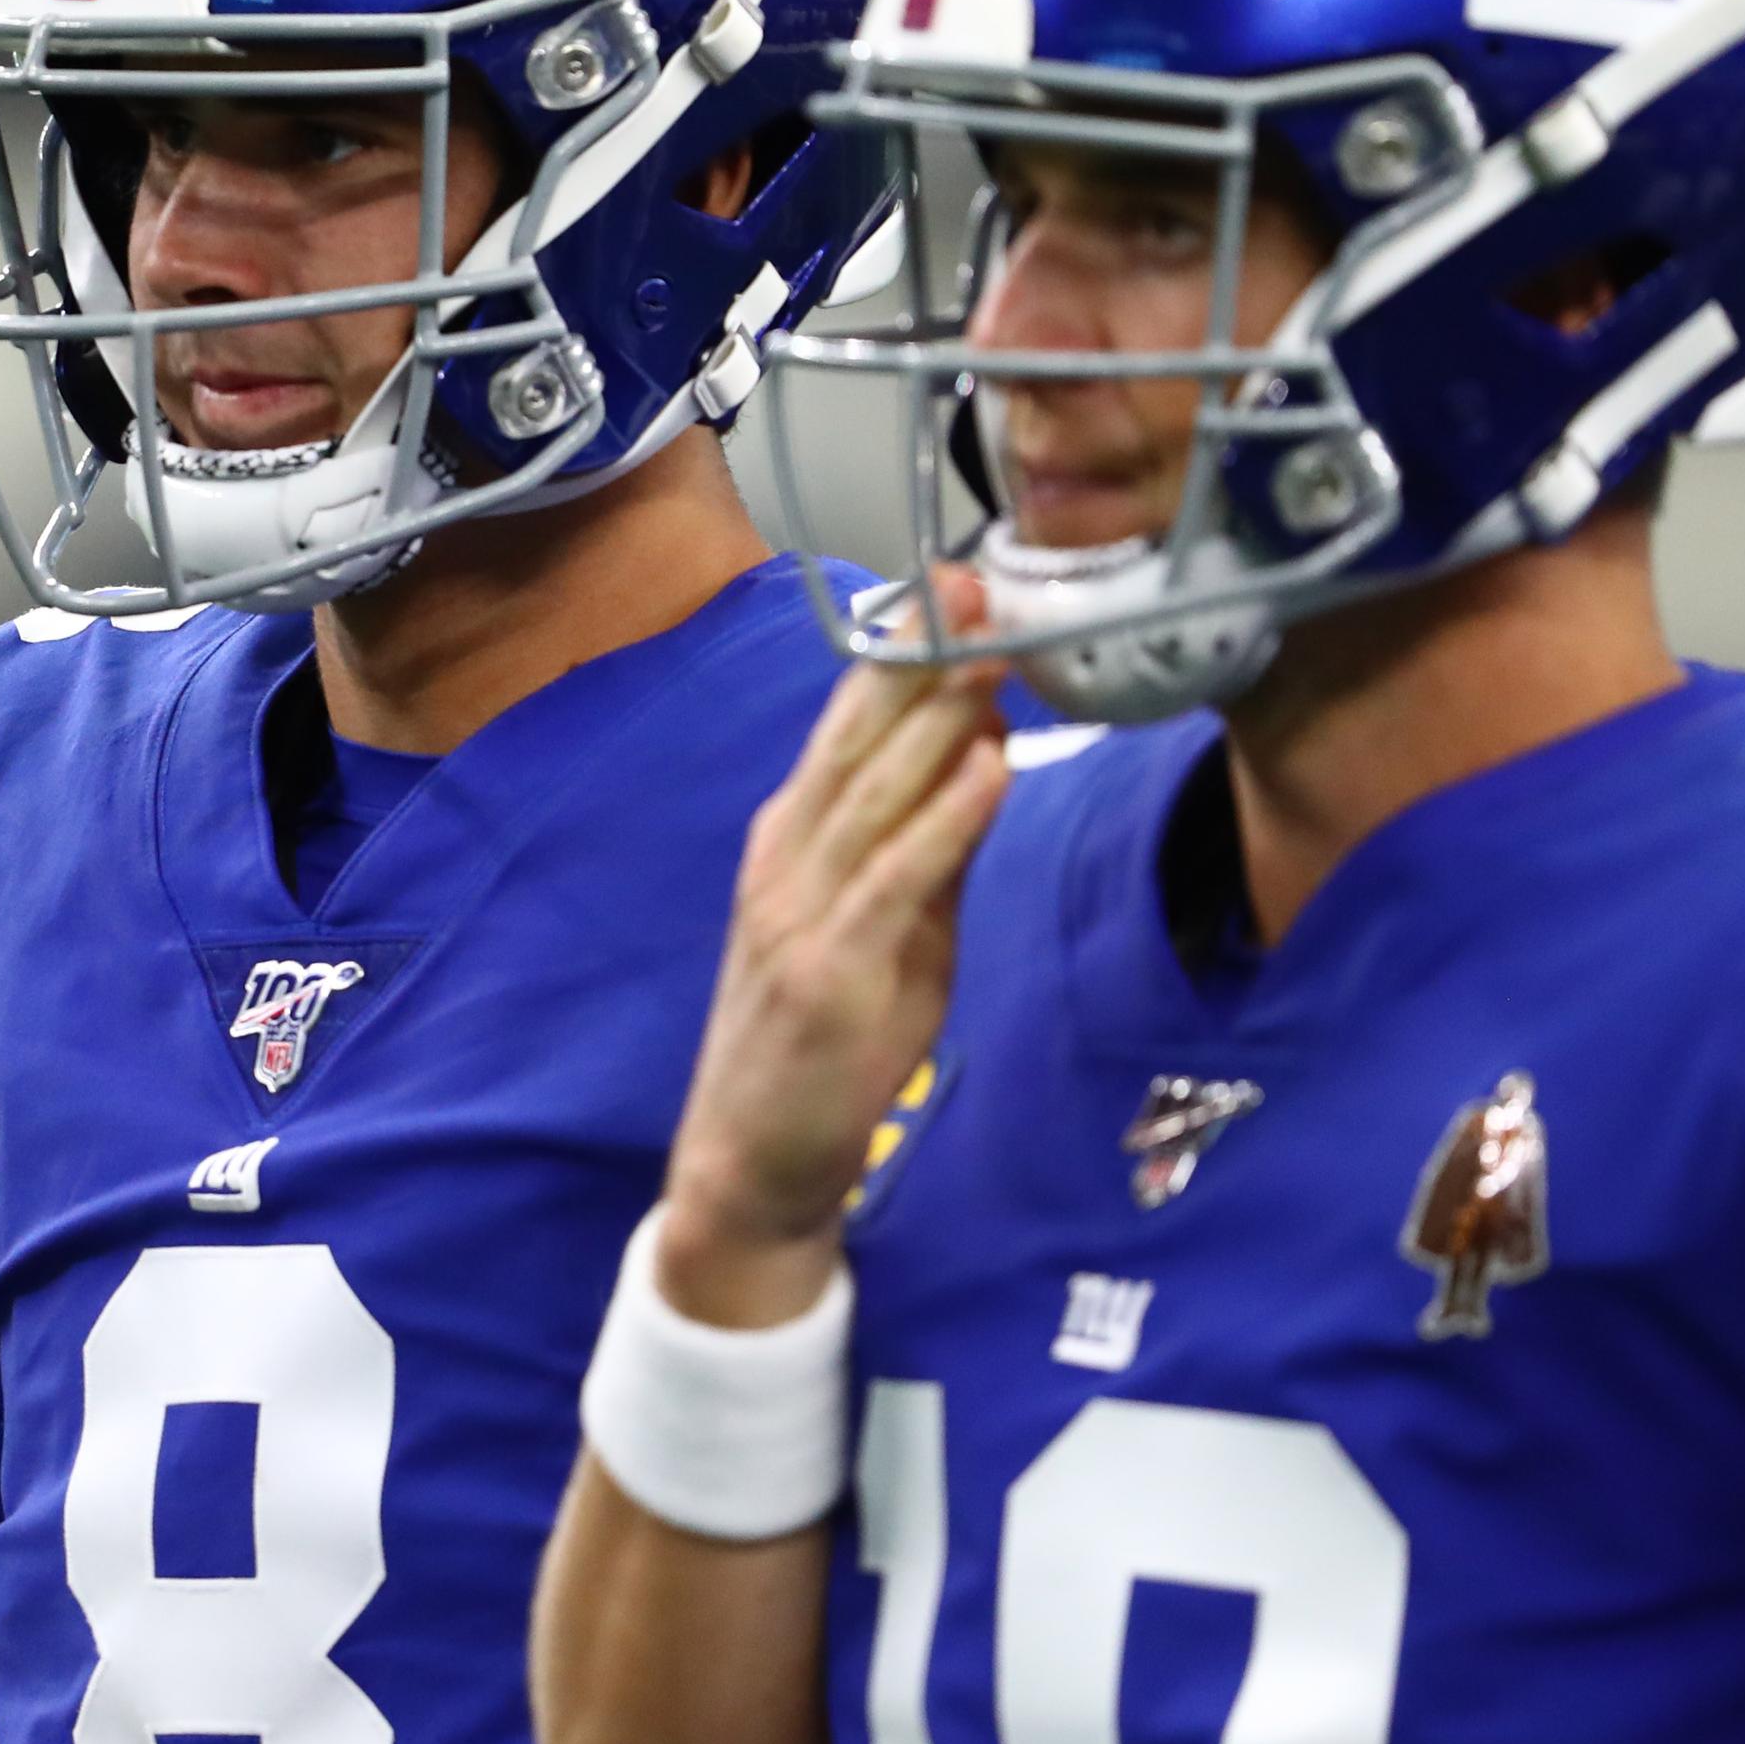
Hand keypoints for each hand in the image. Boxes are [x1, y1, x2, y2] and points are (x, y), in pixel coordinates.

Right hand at [662, 575, 1008, 1323]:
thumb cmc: (819, 1050)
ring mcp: (800, 909)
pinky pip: (894, 879)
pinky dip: (943, 820)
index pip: (851, 723)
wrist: (749, 1163)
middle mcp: (786, 855)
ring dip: (940, 716)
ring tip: (995, 648)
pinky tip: (985, 770)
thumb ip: (926, 853)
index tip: (956, 583)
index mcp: (792, 835)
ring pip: (876, 790)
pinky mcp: (828, 971)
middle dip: (922, 656)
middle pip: (860, 737)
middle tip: (979, 580)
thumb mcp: (885, 934)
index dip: (902, 650)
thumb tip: (983, 762)